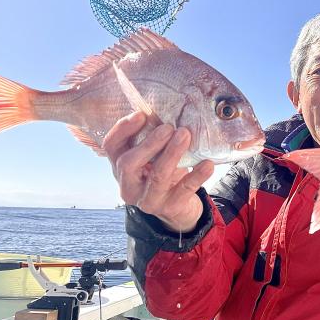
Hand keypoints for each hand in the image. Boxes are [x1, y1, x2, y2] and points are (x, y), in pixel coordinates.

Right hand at [103, 111, 214, 232]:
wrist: (178, 209)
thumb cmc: (164, 173)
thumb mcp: (153, 157)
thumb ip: (155, 139)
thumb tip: (169, 111)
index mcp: (120, 169)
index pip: (111, 147)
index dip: (123, 129)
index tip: (141, 114)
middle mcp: (129, 186)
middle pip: (129, 164)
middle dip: (149, 143)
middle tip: (168, 127)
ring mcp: (148, 200)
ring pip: (158, 176)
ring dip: (172, 153)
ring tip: (185, 135)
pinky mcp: (170, 208)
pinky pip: (184, 189)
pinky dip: (197, 175)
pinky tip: (208, 163)